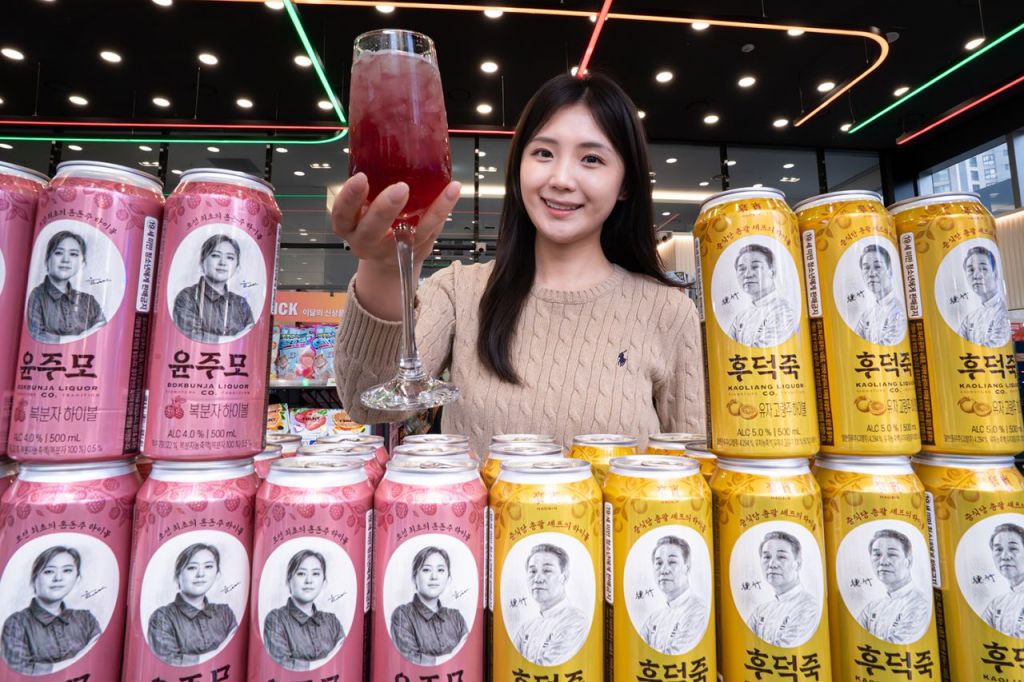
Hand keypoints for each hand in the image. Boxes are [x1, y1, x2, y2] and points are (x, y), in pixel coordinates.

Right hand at [331, 173, 461, 269]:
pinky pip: (431, 230)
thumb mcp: (361, 204)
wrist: (386, 259)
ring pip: (410, 235)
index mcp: (348, 225)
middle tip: (400, 188)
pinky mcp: (416, 248)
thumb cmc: (372, 220)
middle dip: (385, 209)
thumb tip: (386, 138)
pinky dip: (443, 210)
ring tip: (444, 190)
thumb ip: (369, 182)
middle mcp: (367, 241)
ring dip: (428, 213)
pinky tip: (453, 190)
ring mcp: (393, 248)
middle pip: (372, 230)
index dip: (349, 198)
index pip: (342, 214)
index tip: (361, 178)